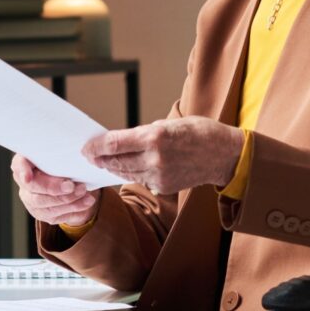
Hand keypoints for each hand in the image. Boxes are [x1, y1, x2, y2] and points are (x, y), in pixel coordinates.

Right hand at [12, 154, 99, 225]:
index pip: (19, 165)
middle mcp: (25, 184)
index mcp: (24, 163)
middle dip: (54, 190)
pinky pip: (56, 216)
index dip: (23, 171)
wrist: (69, 177)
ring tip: (84, 192)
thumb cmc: (62, 160)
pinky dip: (74, 210)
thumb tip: (77, 152)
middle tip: (72, 185)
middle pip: (34, 191)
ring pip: (46, 207)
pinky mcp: (43, 214)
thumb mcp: (61, 152)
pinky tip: (86, 202)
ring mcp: (32, 201)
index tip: (28, 177)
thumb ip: (61, 153)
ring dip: (68, 201)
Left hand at [81, 117, 244, 196]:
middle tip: (90, 155)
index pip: (113, 144)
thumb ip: (144, 133)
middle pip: (116, 161)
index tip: (86, 147)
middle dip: (100, 158)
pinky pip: (141, 179)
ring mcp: (159, 175)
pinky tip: (127, 168)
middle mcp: (154, 158)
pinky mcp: (163, 186)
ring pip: (126, 172)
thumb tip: (122, 141)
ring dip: (113, 167)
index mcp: (154, 137)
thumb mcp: (170, 124)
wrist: (224, 155)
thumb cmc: (198, 132)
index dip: (95, 146)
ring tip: (105, 162)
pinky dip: (132, 173)